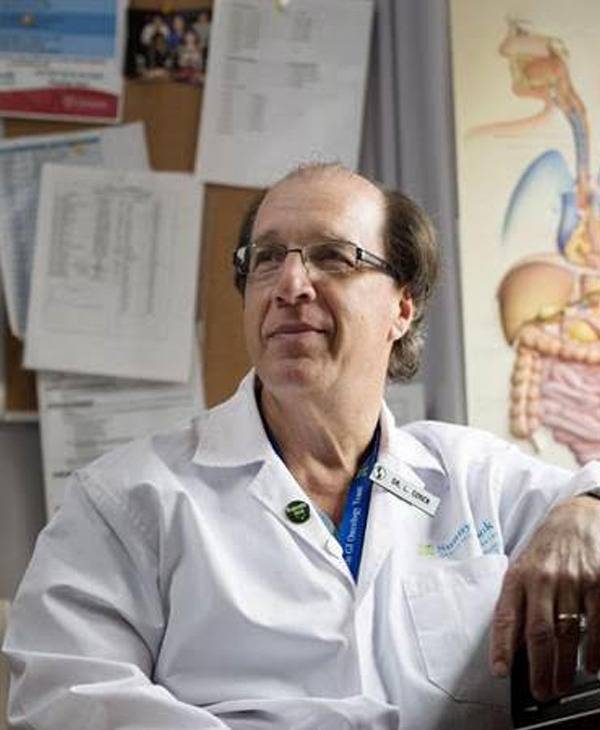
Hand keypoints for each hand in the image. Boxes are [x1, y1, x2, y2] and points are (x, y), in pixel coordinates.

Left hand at [490, 495, 599, 700]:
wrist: (578, 516)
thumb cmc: (548, 547)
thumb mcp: (525, 566)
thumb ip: (519, 600)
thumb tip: (514, 642)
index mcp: (519, 576)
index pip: (506, 616)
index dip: (501, 646)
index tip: (499, 671)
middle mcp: (543, 578)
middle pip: (539, 632)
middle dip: (539, 668)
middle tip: (541, 692)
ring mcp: (573, 580)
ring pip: (568, 632)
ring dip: (566, 666)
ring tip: (562, 685)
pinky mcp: (598, 581)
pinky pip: (598, 622)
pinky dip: (595, 650)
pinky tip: (591, 665)